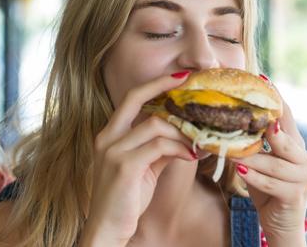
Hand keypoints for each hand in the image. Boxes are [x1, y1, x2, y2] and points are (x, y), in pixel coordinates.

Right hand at [81, 72, 195, 246]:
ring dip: (182, 132)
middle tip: (190, 83)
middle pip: (135, 97)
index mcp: (109, 134)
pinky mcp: (124, 166)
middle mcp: (107, 137)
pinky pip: (159, 146)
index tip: (179, 76)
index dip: (154, 84)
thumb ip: (159, 149)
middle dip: (163, 86)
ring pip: (155, 125)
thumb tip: (187, 138)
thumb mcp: (143, 168)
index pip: (130, 98)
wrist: (106, 229)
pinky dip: (179, 148)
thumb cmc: (124, 200)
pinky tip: (191, 156)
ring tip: (199, 142)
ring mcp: (113, 151)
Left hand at [232, 98, 306, 245]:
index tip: (262, 79)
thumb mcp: (257, 161)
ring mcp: (302, 177)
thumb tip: (225, 120)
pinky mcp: (295, 195)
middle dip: (269, 127)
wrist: (279, 223)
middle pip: (286, 137)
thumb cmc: (266, 187)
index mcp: (294, 144)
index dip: (276, 98)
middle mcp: (303, 157)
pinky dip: (256, 178)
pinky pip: (274, 184)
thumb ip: (250, 143)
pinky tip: (242, 171)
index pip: (286, 115)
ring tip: (233, 152)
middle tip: (253, 117)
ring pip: (276, 163)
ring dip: (254, 158)